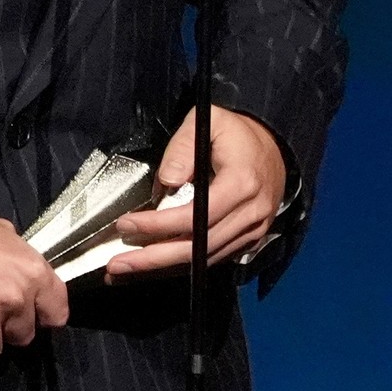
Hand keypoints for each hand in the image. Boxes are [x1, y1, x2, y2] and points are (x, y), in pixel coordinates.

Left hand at [104, 106, 285, 280]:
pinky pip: (213, 259)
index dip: (160, 225)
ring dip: (163, 267)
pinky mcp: (249, 241)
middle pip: (199, 247)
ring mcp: (253, 231)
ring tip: (127, 268)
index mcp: (242, 183)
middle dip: (154, 258)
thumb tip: (166, 181)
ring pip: (204, 260)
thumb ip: (183, 147)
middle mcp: (251, 213)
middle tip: (118, 264)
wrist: (274, 147)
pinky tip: (155, 265)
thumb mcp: (208, 121)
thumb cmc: (238, 134)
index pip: (196, 216)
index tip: (127, 225)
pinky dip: (183, 265)